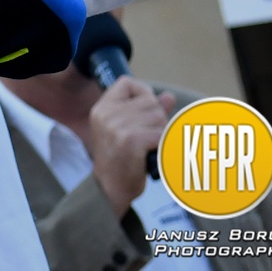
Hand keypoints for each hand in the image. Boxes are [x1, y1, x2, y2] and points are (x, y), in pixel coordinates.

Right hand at [88, 76, 174, 215]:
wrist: (110, 189)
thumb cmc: (119, 160)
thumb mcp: (124, 131)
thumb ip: (146, 111)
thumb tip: (169, 96)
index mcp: (102, 108)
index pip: (127, 83)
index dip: (143, 92)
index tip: (147, 109)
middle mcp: (107, 114)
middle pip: (149, 100)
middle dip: (158, 118)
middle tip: (150, 137)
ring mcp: (118, 127)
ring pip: (158, 117)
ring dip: (162, 132)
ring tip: (152, 146)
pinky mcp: (131, 141)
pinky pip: (161, 133)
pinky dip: (164, 144)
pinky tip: (155, 153)